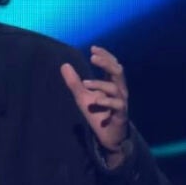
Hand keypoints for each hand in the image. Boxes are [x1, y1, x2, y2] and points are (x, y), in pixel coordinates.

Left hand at [61, 46, 130, 165]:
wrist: (107, 136)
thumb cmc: (97, 114)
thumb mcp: (83, 97)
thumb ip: (74, 82)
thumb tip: (64, 65)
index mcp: (112, 83)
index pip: (112, 64)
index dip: (105, 55)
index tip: (93, 48)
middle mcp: (119, 90)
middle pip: (118, 71)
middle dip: (106, 63)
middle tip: (93, 57)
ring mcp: (121, 102)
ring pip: (115, 88)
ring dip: (99, 84)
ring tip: (85, 84)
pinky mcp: (120, 115)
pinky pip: (117, 105)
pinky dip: (106, 101)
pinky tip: (95, 101)